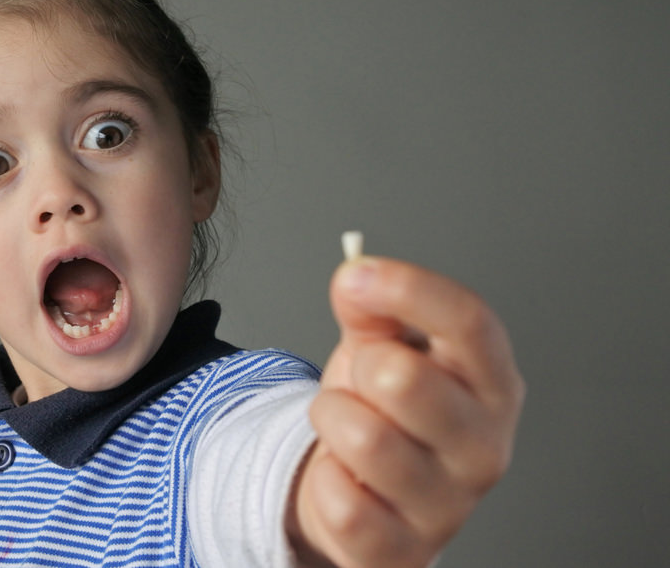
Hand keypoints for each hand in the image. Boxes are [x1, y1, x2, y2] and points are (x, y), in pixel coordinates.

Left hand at [288, 257, 524, 566]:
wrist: (365, 495)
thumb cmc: (383, 412)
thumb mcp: (381, 347)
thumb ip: (373, 307)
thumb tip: (357, 277)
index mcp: (491, 383)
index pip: (470, 322)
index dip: (408, 289)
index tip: (357, 276)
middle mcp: (485, 446)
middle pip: (404, 377)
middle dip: (358, 370)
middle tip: (361, 384)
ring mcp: (450, 506)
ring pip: (363, 438)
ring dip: (332, 420)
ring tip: (348, 426)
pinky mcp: (405, 553)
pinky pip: (341, 502)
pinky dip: (324, 479)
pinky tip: (344, 479)